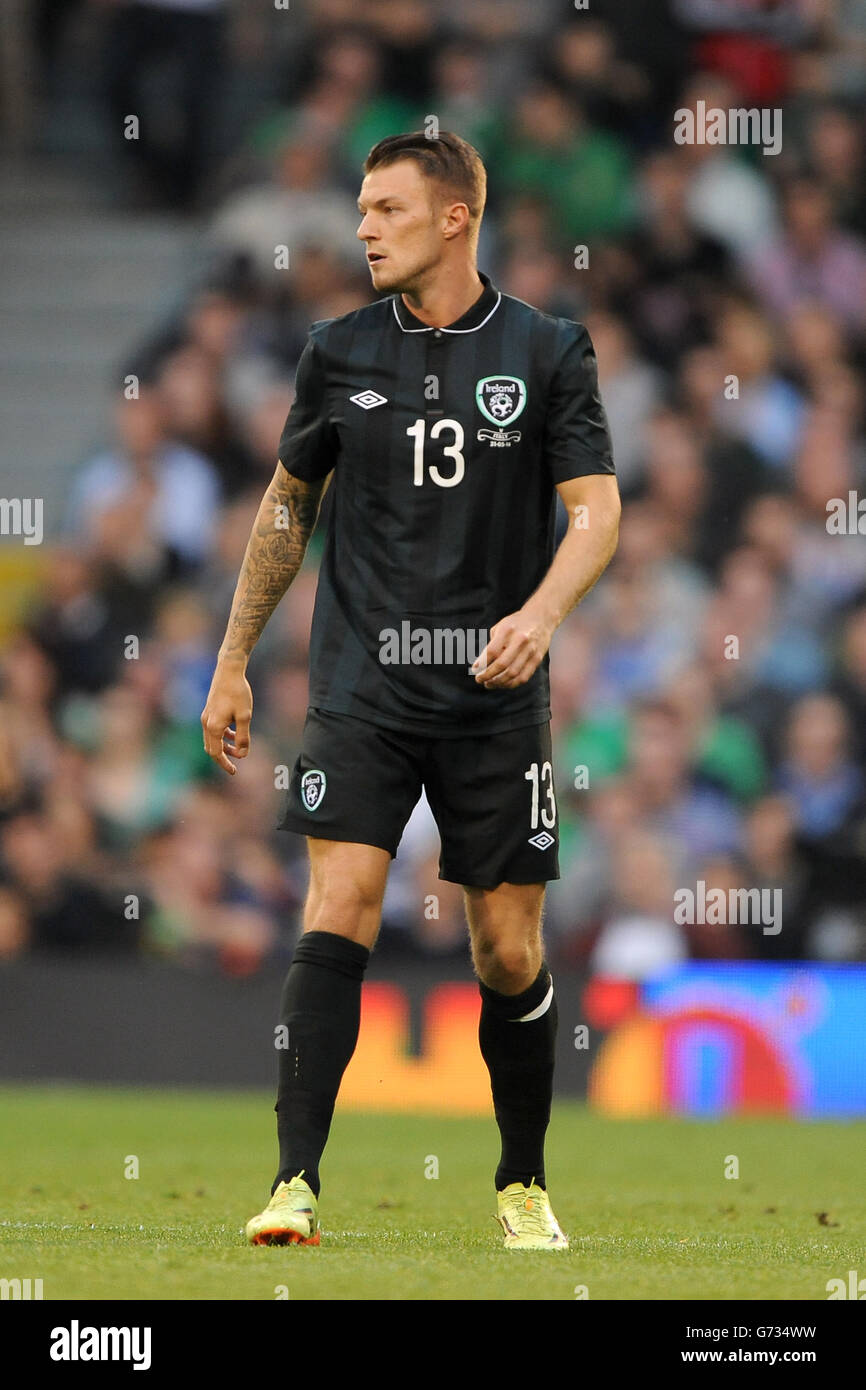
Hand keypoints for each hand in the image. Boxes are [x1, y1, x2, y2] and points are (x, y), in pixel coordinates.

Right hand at [201, 659, 252, 774]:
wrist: (228, 670)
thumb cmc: (238, 692)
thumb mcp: (245, 716)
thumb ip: (243, 737)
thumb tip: (242, 754)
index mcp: (214, 727)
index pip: (216, 753)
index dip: (225, 764)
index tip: (234, 772)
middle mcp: (206, 723)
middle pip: (211, 749)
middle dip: (223, 758)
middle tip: (235, 767)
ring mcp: (206, 717)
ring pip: (212, 740)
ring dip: (224, 747)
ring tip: (239, 748)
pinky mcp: (209, 711)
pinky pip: (213, 730)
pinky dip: (223, 736)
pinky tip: (235, 733)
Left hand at [470, 607, 552, 688]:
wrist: (541, 618)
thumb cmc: (515, 624)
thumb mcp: (500, 628)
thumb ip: (492, 645)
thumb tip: (481, 666)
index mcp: (508, 630)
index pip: (492, 651)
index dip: (482, 663)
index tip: (474, 670)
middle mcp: (520, 640)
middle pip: (502, 664)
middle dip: (488, 675)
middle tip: (479, 680)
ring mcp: (530, 650)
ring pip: (513, 674)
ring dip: (498, 683)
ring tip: (489, 684)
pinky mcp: (537, 659)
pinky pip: (524, 677)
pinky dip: (511, 684)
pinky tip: (502, 684)